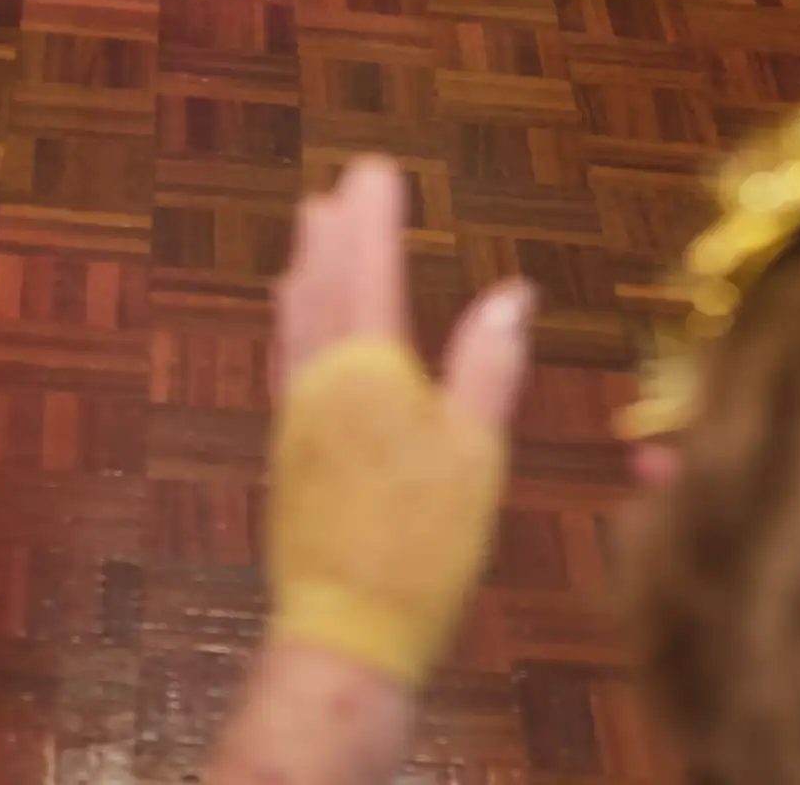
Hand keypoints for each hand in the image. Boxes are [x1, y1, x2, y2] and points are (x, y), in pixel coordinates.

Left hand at [262, 154, 529, 691]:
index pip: (370, 272)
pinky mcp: (288, 454)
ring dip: (307, 268)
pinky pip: (286, 361)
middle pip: (324, 287)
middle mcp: (322, 383)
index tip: (377, 169)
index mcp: (370, 374)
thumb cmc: (422, 544)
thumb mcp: (476, 454)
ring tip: (308, 232)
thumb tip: (513, 291)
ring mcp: (297, 419)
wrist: (346, 631)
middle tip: (338, 185)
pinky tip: (294, 326)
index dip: (374, 218)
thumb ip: (489, 365)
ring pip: (297, 323)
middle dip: (334, 232)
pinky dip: (292, 323)